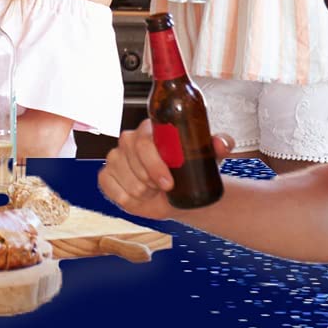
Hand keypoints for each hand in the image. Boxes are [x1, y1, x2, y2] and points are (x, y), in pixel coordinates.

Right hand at [98, 119, 234, 217]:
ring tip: (153, 189)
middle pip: (132, 160)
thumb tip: (222, 143)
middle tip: (165, 186)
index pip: (143, 143)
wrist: (179, 193)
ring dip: (141, 191)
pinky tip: (140, 196)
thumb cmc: (189, 170)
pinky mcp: (106, 175)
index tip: (169, 183)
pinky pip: (109, 186)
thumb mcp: (208, 157)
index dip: (154, 165)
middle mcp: (129, 140)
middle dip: (149, 180)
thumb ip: (219, 145)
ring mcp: (115, 157)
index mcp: (149, 130)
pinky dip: (127, 197)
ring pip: (122, 177)